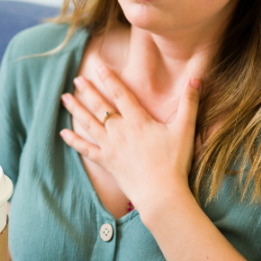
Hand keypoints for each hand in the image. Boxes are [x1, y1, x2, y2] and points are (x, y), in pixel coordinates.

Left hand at [59, 66, 200, 218]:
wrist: (161, 193)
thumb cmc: (175, 162)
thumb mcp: (185, 130)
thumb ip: (189, 103)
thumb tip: (196, 79)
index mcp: (138, 121)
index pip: (121, 94)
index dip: (110, 79)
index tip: (99, 67)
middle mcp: (120, 131)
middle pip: (100, 106)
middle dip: (88, 91)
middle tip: (77, 79)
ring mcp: (110, 147)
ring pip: (88, 124)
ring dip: (76, 110)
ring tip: (64, 98)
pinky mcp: (106, 162)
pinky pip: (86, 149)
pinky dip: (74, 141)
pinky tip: (63, 133)